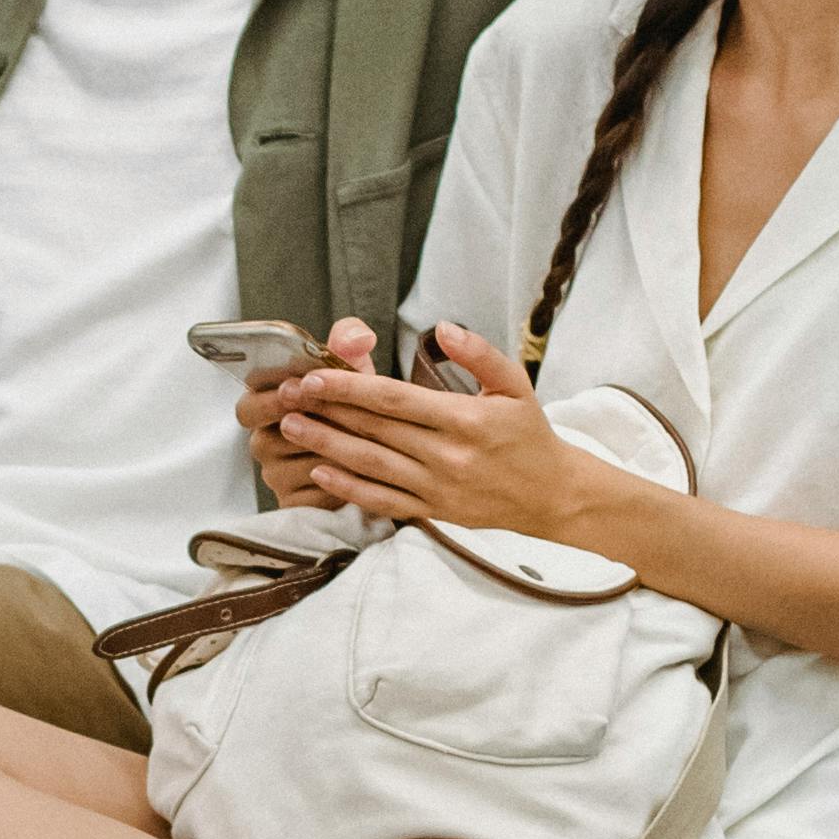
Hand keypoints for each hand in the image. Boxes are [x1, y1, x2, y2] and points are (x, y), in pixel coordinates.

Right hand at [243, 320, 371, 505]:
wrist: (378, 453)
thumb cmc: (353, 405)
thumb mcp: (352, 371)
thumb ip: (349, 344)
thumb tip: (358, 338)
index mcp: (266, 408)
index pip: (248, 406)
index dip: (267, 399)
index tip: (293, 386)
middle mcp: (264, 443)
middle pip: (264, 440)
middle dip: (298, 426)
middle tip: (323, 412)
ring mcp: (278, 476)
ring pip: (293, 466)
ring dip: (325, 452)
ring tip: (356, 439)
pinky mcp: (298, 504)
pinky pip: (311, 494)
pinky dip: (337, 480)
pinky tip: (361, 470)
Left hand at [268, 323, 622, 542]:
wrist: (552, 495)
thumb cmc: (530, 435)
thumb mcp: (516, 385)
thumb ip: (480, 354)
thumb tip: (443, 328)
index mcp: (466, 420)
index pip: (395, 400)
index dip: (350, 387)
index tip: (314, 376)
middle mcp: (448, 456)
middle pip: (375, 430)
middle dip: (326, 411)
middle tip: (286, 396)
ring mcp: (438, 487)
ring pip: (371, 466)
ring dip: (326, 446)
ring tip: (290, 427)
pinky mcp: (433, 511)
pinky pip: (383, 501)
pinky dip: (348, 489)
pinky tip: (319, 473)